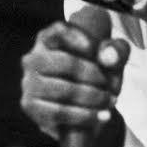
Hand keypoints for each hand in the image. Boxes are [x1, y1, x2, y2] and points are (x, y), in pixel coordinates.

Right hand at [20, 15, 130, 138]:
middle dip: (93, 75)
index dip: (78, 38)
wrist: (88, 108)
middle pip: (65, 62)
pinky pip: (58, 113)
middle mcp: (34, 58)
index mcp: (49, 39)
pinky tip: (102, 116)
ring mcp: (29, 83)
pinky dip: (85, 115)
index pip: (58, 31)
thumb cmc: (98, 74)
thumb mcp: (113, 59)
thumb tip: (107, 57)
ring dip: (92, 97)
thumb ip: (116, 51)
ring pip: (63, 90)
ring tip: (110, 101)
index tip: (95, 50)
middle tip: (110, 84)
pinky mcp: (31, 106)